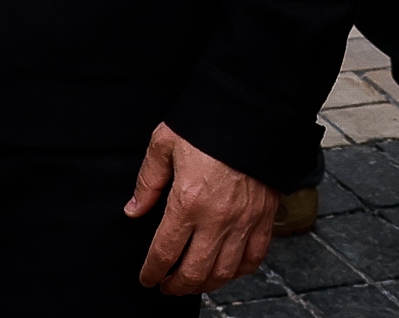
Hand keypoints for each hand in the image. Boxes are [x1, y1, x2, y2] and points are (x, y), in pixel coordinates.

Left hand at [126, 124, 274, 292]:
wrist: (251, 111)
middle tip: (167, 286)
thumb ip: (147, 181)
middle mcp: (217, 218)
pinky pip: (254, 258)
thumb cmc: (207, 124)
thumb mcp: (164, 143)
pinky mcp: (265, 217)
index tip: (147, 278)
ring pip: (224, 272)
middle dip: (176, 286)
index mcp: (188, 201)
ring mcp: (244, 221)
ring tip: (193, 282)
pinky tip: (227, 270)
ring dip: (205, 285)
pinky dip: (239, 272)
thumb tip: (133, 210)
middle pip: (194, 272)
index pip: (164, 252)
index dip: (152, 271)